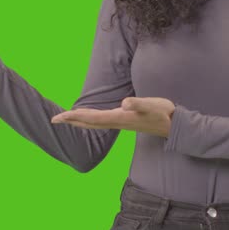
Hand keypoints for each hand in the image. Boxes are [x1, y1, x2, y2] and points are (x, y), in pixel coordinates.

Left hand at [51, 97, 175, 137]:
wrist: (174, 125)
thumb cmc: (163, 113)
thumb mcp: (151, 105)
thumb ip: (138, 104)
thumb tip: (124, 103)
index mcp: (119, 117)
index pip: (91, 118)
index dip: (74, 116)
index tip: (59, 117)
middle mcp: (117, 122)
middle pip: (89, 123)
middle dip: (71, 120)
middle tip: (54, 120)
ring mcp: (121, 122)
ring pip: (95, 123)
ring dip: (80, 121)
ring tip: (67, 119)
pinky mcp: (125, 121)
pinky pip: (102, 122)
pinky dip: (91, 120)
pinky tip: (90, 118)